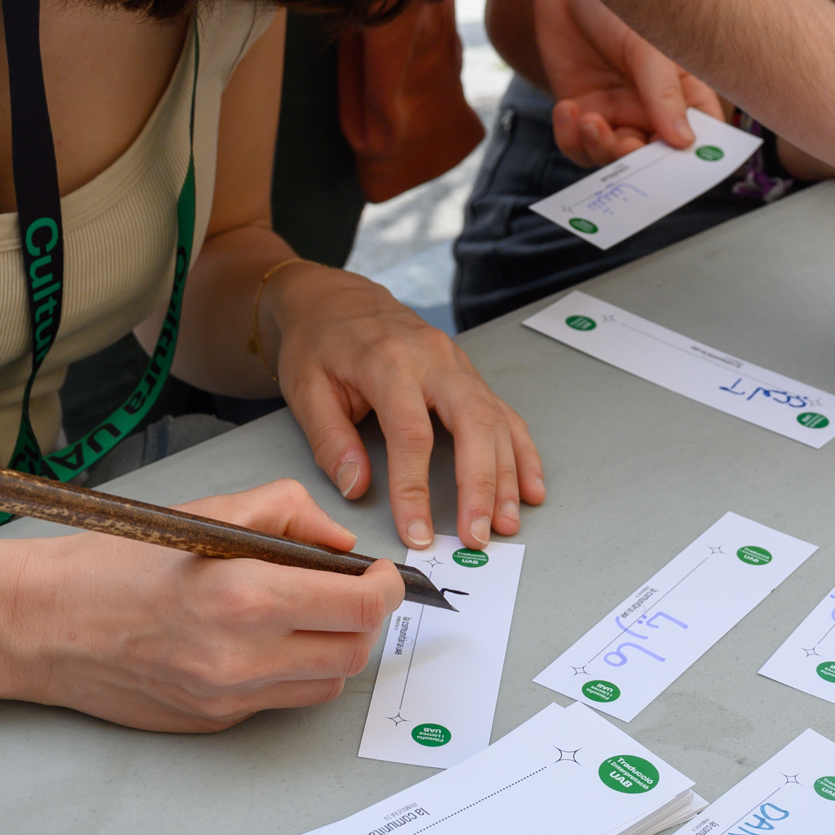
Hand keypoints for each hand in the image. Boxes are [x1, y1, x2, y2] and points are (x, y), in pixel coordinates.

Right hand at [0, 477, 404, 731]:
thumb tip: (342, 542)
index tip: (382, 572)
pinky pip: (280, 701)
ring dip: (332, 648)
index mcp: (243, 596)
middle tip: (350, 590)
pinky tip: (262, 640)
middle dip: (365, 619)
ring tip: (306, 615)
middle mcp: (240, 658)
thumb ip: (289, 514)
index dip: (386, 587)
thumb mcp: (209, 512)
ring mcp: (227, 699)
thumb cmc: (118, 561)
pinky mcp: (214, 723)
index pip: (360, 607)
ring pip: (325, 684)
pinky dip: (290, 671)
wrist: (45, 622)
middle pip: (354, 652)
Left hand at [266, 262, 544, 549]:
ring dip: (506, 476)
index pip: (411, 434)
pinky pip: (504, 413)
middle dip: (481, 484)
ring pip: (496, 420)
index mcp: (388, 362)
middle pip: (473, 424)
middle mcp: (433, 359)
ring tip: (506, 523)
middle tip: (479, 535)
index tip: (418, 532)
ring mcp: (458, 364)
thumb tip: (357, 488)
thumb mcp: (305, 389)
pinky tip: (529, 487)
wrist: (337, 300)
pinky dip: (521, 452)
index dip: (416, 489)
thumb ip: (331, 440)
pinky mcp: (469, 373)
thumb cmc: (318, 344)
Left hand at [535, 0, 720, 167]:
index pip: (700, 136)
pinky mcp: (580, 111)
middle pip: (653, 158)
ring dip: (601, 150)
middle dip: (639, 161)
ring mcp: (614, 113)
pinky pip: (576, 144)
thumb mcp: (648, 47)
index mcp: (682, 94)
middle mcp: (650, 110)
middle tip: (627, 146)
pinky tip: (567, 109)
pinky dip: (570, 136)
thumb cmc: (620, 5)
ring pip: (611, 158)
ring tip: (592, 121)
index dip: (696, 160)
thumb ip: (663, 93)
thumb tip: (684, 141)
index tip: (682, 168)